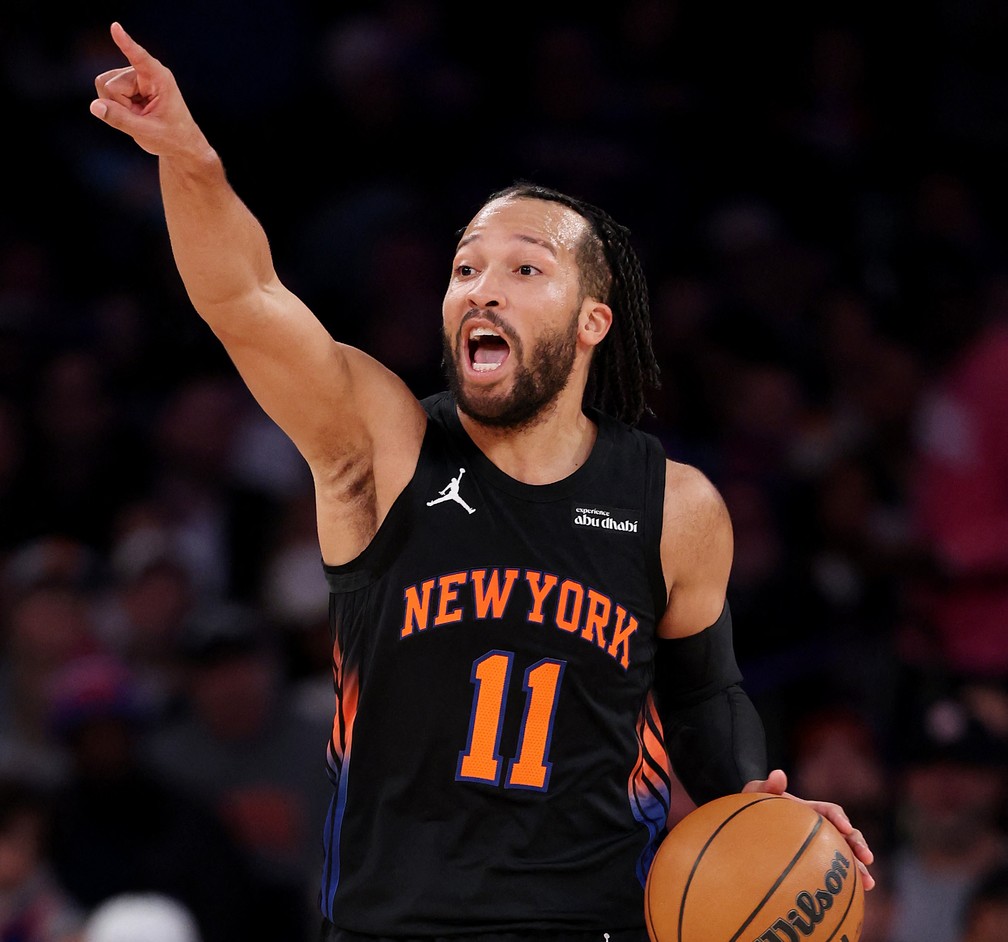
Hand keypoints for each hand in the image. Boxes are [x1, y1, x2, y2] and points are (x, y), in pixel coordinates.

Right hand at [90, 22, 211, 161]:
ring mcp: (133, 77)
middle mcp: (145, 73)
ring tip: (138, 115)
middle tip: (141, 119)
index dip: (126, 44)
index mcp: (160, 79)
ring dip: (116, 106)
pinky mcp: (125, 83)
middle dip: (119, 105)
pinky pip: (104, 92)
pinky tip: (132, 112)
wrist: (179, 143)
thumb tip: (95, 106)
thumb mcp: (147, 132)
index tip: (115, 27)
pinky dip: (114, 106)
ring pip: (104, 86)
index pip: (140, 58)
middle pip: (110, 84)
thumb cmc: (171, 137)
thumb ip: (120, 119)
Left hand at [744, 769, 875, 890]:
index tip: (845, 828)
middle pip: (846, 835)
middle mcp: (819, 828)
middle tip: (867, 858)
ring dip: (860, 868)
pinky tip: (851, 899)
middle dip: (859, 845)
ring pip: (845, 857)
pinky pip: (833, 876)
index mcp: (809, 810)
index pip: (830, 810)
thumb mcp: (754, 795)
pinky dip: (845, 886)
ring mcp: (820, 848)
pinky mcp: (816, 866)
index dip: (839, 818)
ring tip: (868, 883)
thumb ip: (765, 786)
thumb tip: (779, 774)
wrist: (744, 832)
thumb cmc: (750, 811)